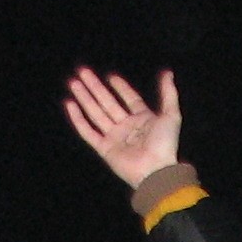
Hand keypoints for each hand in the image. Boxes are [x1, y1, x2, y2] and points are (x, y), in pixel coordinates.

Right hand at [63, 66, 182, 189]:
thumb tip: (167, 72)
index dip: (121, 88)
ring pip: (96, 113)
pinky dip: (78, 119)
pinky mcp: (104, 148)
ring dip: (84, 98)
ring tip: (73, 82)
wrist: (155, 170)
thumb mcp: (171, 114)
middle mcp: (127, 127)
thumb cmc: (165, 144)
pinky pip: (88, 132)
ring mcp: (114, 137)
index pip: (130, 99)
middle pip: (108, 102)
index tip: (111, 76)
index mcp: (143, 119)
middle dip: (95, 87)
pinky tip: (70, 104)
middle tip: (83, 71)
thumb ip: (169, 93)